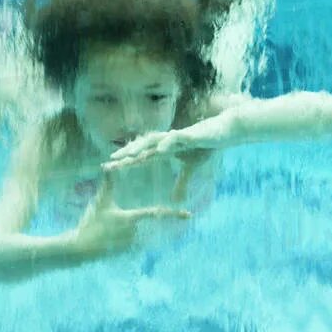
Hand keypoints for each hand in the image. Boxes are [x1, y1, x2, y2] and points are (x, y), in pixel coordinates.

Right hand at [73, 171, 189, 256]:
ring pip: (143, 237)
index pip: (156, 213)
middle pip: (151, 227)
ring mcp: (132, 245)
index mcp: (131, 218)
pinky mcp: (127, 254)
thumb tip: (107, 165)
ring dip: (142, 234)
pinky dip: (135, 242)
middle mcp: (135, 232)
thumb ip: (108, 184)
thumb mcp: (100, 202)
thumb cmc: (90, 222)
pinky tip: (126, 242)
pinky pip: (137, 246)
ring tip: (133, 231)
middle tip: (162, 223)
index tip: (188, 215)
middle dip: (156, 226)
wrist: (80, 248)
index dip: (173, 214)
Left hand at [104, 120, 225, 171]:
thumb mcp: (192, 168)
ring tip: (129, 154)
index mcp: (164, 150)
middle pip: (142, 147)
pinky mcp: (189, 134)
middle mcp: (166, 142)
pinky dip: (167, 143)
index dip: (125, 162)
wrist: (223, 131)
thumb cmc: (206, 146)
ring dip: (141, 146)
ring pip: (154, 140)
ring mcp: (176, 137)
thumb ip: (182, 182)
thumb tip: (176, 200)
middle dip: (126, 154)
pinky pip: (175, 138)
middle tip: (110, 161)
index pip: (141, 157)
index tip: (108, 167)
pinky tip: (159, 149)